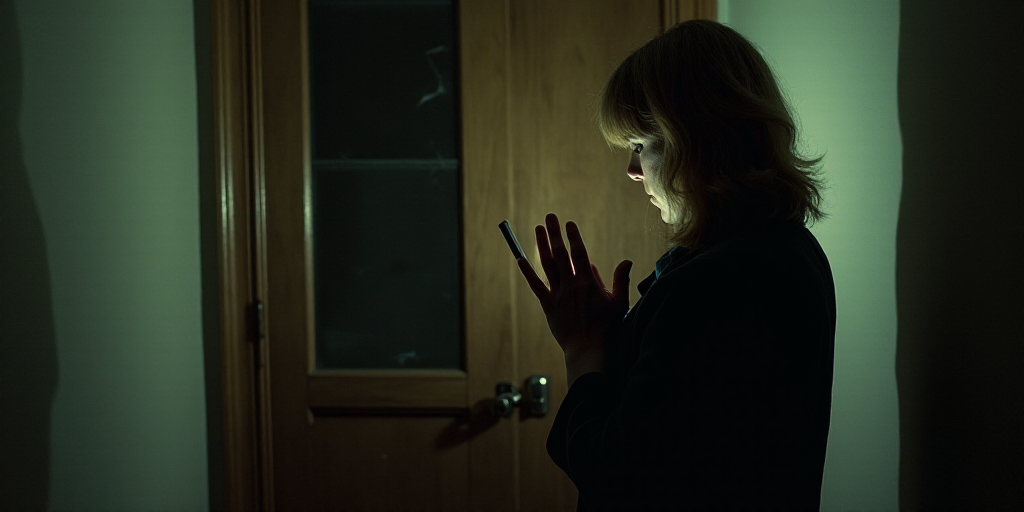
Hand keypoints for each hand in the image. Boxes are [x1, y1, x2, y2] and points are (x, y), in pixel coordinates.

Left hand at [516, 213, 631, 382]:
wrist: (588, 349)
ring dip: (542, 245)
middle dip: (555, 233)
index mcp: (588, 284)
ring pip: (547, 265)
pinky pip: (536, 286)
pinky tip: (520, 259)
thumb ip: (621, 280)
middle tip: (550, 216)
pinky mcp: (548, 306)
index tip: (569, 224)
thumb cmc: (606, 327)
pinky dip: (528, 272)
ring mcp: (558, 295)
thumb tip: (626, 260)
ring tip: (538, 228)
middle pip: (561, 254)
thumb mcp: (619, 303)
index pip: (579, 254)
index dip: (573, 237)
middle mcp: (571, 286)